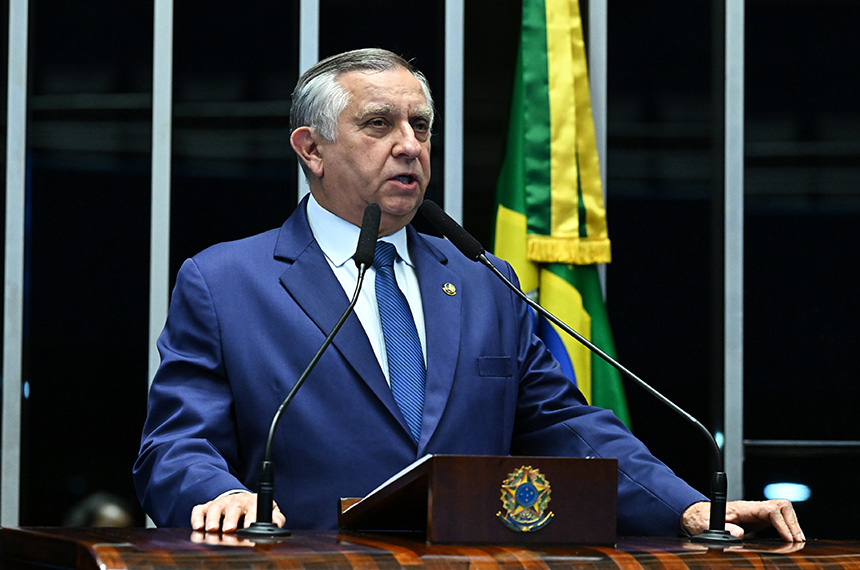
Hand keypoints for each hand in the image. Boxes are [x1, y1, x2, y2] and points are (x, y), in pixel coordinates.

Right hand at [190, 492, 284, 532]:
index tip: (250, 525)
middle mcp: (236, 500)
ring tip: (212, 529)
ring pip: (215, 507)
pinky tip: (197, 526)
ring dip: (213, 518)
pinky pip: (199, 509)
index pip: (254, 506)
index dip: (252, 516)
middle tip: (229, 529)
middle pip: (233, 506)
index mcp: (252, 501)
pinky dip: (197, 517)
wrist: (241, 501)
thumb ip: (275, 517)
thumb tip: (276, 524)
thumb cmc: (255, 510)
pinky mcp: (207, 507)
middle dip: (230, 518)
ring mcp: (221, 503)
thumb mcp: (269, 511)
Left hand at [682, 500, 804, 541]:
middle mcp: (753, 508)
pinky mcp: (758, 520)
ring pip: (782, 511)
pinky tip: (790, 539)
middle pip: (781, 506)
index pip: (770, 509)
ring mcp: (757, 513)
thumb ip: (723, 528)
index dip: (782, 523)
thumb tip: (739, 533)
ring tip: (798, 540)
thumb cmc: (703, 519)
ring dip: (792, 524)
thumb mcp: (708, 525)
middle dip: (792, 522)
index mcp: (743, 508)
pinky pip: (778, 518)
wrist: (699, 516)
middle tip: (797, 540)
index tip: (789, 537)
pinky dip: (787, 527)